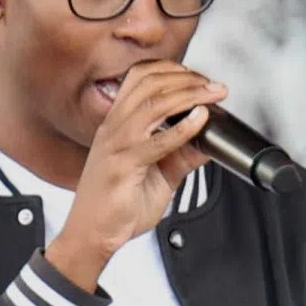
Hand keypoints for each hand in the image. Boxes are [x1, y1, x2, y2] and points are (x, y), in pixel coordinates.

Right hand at [46, 62, 222, 291]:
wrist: (92, 236)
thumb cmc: (118, 206)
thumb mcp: (160, 176)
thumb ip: (183, 157)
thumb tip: (210, 143)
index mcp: (117, 124)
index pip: (140, 77)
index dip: (172, 70)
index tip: (199, 79)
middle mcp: (114, 127)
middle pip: (149, 82)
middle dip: (187, 78)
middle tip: (213, 86)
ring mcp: (116, 144)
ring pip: (154, 102)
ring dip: (189, 94)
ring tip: (213, 96)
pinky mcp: (122, 165)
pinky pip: (157, 139)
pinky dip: (184, 127)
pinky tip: (201, 120)